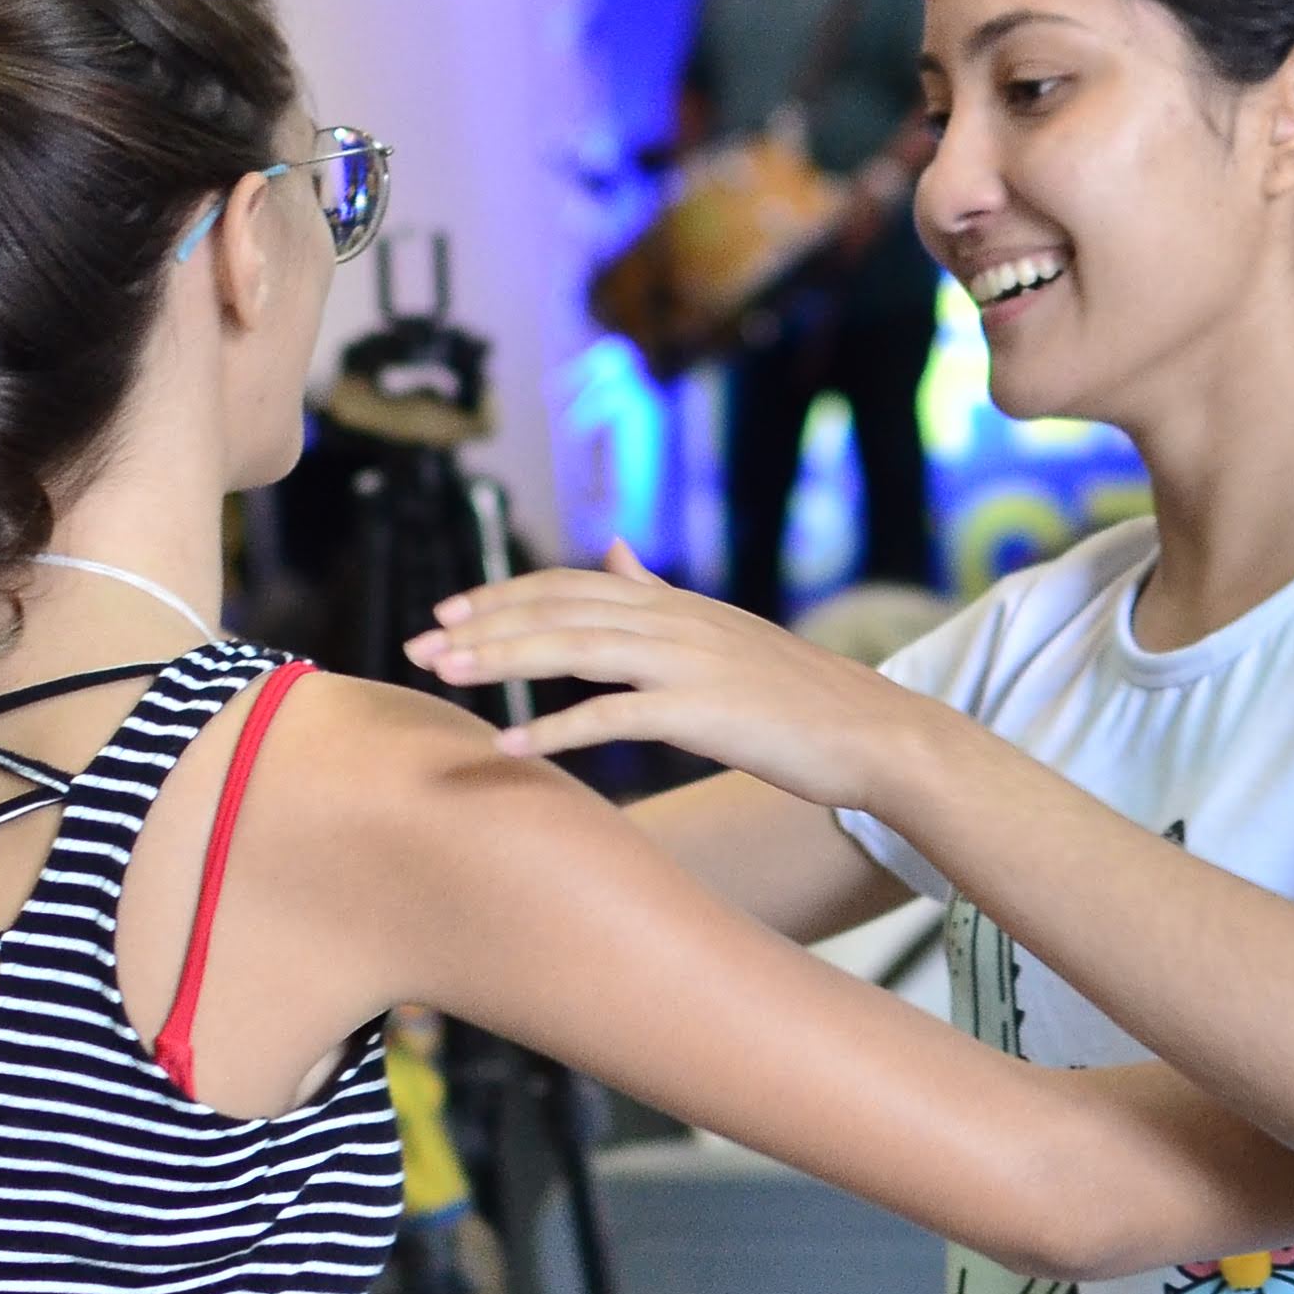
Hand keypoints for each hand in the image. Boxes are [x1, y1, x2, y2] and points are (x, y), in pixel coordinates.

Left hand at [408, 543, 945, 808]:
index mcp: (677, 604)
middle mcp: (675, 621)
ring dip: (502, 662)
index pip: (572, 585)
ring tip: (444, 677)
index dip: (505, 595)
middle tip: (419, 645)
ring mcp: (687, 663)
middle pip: (559, 610)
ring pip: (574, 650)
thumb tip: (618, 549)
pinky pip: (611, 717)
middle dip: (483, 625)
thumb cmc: (797, 695)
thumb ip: (661, 593)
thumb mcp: (722, 630)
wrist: (873, 733)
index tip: (448, 612)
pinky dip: (555, 727)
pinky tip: (510, 743)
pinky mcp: (699, 712)